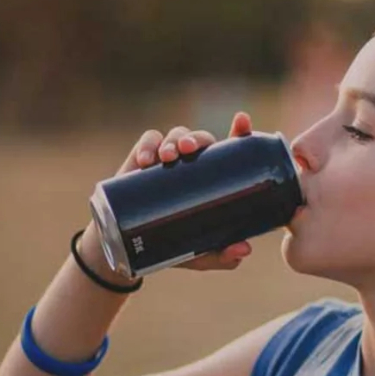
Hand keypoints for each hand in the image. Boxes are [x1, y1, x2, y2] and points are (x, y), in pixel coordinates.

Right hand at [113, 112, 254, 271]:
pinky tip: (145, 160)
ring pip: (175, 135)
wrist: (130, 248)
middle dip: (197, 139)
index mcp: (213, 176)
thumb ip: (222, 254)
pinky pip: (147, 142)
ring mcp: (166, 159)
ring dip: (173, 140)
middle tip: (190, 149)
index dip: (239, 132)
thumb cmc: (174, 244)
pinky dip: (147, 146)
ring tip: (169, 156)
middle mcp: (192, 163)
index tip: (243, 120)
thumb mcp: (200, 253)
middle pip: (200, 139)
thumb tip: (244, 249)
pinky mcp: (141, 159)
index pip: (230, 149)